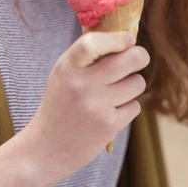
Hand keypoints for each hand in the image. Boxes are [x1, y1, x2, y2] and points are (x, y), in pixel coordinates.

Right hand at [21, 31, 148, 186]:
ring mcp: (97, 106)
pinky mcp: (109, 125)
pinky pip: (135, 106)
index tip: (129, 39)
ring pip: (137, 83)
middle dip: (140, 57)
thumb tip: (127, 38)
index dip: (118, 38)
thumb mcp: (64, 73)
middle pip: (130, 60)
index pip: (94, 42)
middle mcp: (82, 84)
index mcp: (68, 67)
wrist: (47, 148)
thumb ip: (88, 56)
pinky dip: (127, 108)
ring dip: (132, 86)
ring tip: (115, 92)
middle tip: (138, 58)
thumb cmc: (61, 104)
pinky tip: (111, 113)